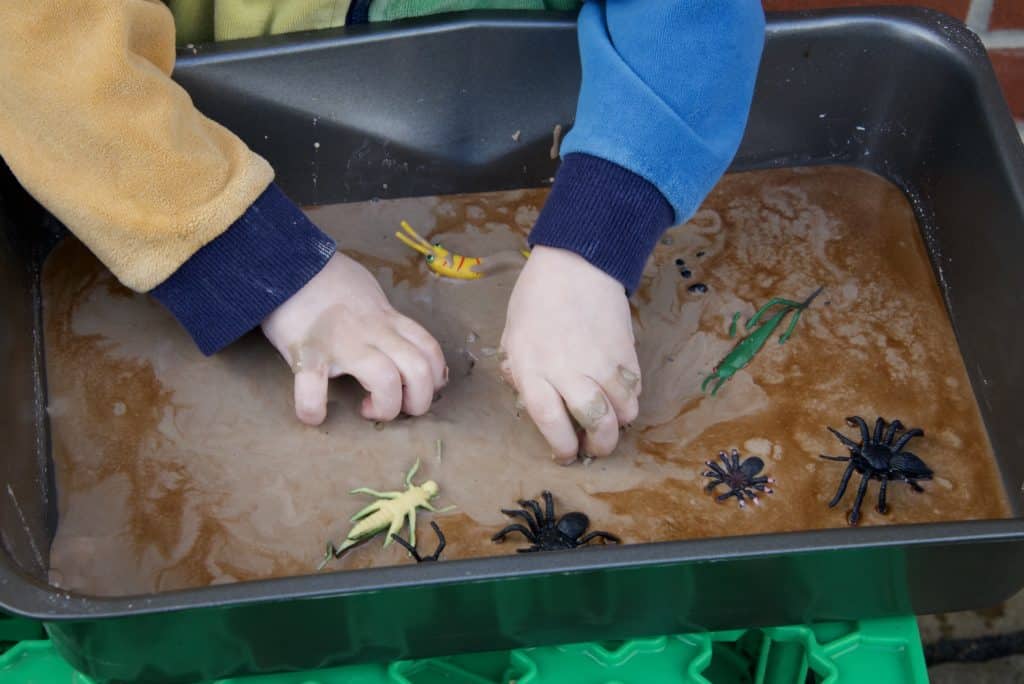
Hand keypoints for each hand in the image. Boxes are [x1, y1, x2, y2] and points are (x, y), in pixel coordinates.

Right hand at [262, 253, 446, 425]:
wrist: (288, 262)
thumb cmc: (328, 280)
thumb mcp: (369, 294)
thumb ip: (385, 318)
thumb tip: (398, 340)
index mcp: (387, 319)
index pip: (430, 349)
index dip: (435, 377)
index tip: (418, 388)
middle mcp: (373, 331)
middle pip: (419, 370)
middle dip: (418, 402)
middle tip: (398, 407)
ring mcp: (342, 342)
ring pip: (386, 380)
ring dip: (384, 408)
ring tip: (367, 409)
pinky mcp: (307, 351)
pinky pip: (313, 388)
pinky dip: (313, 409)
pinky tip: (315, 415)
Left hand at [500, 246, 640, 463]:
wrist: (577, 263)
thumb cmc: (537, 298)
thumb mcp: (512, 336)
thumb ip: (519, 371)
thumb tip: (530, 398)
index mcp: (534, 368)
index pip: (550, 422)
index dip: (561, 446)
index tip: (565, 453)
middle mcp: (569, 371)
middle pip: (594, 423)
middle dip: (598, 446)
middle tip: (594, 448)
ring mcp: (602, 363)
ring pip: (622, 412)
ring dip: (618, 424)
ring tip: (610, 422)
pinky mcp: (626, 352)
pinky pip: (635, 390)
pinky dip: (630, 400)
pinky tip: (620, 397)